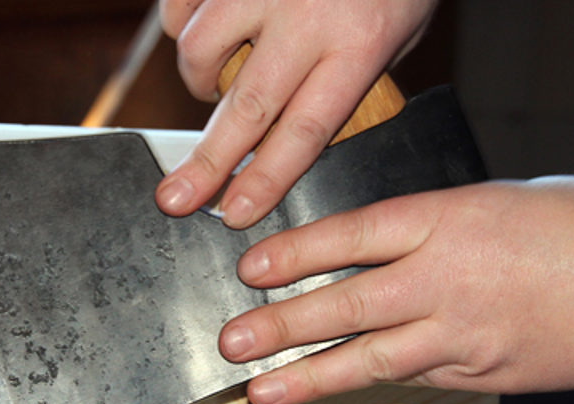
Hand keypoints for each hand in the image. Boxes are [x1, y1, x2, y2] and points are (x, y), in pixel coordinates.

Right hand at [156, 0, 438, 227]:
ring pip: (202, 50)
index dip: (265, 180)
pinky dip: (184, 23)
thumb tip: (295, 127)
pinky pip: (183, 6)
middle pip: (247, 108)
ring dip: (199, 80)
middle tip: (175, 200)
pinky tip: (206, 25)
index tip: (235, 213)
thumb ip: (349, 75)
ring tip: (209, 86)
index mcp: (358, 44)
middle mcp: (307, 17)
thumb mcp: (399, 28)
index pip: (304, 131)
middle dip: (207, 163)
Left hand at [219, 177, 573, 403]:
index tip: (252, 268)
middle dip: (281, 325)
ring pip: (372, 358)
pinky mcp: (484, 373)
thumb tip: (383, 246)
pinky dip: (376, 383)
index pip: (351, 235)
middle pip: (346, 302)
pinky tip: (338, 390)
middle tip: (232, 341)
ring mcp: (464, 333)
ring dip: (310, 377)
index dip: (294, 253)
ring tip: (261, 392)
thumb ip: (435, 224)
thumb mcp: (498, 198)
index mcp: (448, 219)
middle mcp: (446, 278)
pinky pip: (417, 378)